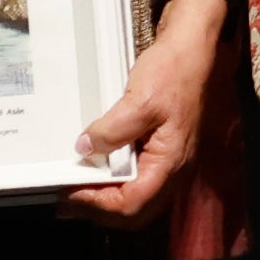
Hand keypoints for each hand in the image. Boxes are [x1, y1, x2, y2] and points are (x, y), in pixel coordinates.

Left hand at [64, 0, 230, 225]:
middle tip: (67, 200)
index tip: (70, 193)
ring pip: (137, 198)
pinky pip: (138, 178)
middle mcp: (172, 168)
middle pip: (136, 210)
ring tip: (76, 189)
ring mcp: (168, 160)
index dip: (98, 203)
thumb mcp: (138, 100)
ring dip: (106, 198)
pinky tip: (96, 170)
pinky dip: (115, 182)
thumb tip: (85, 149)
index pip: (133, 202)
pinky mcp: (161, 149)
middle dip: (100, 209)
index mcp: (170, 162)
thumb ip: (112, 130)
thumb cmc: (173, 72)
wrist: (191, 50)